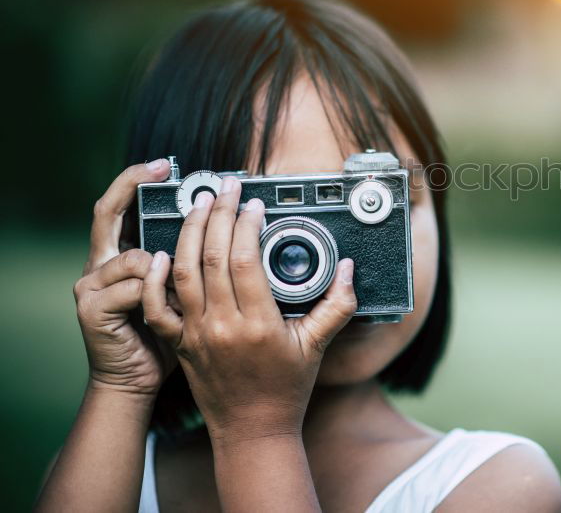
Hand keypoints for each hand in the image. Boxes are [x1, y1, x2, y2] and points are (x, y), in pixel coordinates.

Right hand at [74, 159, 175, 397]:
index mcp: (121, 255)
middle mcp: (100, 264)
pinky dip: (160, 294)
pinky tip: (173, 307)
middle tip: (166, 171)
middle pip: (107, 212)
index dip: (135, 180)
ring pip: (135, 256)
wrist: (136, 381)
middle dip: (133, 186)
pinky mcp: (92, 310)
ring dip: (170, 266)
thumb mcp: (180, 292)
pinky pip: (134, 289)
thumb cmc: (164, 336)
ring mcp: (92, 286)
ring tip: (190, 286)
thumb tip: (230, 230)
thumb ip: (188, 264)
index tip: (165, 165)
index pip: (120, 206)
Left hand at [141, 176, 356, 441]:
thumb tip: (348, 268)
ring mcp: (196, 333)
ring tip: (198, 204)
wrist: (252, 431)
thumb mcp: (318, 346)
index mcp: (258, 324)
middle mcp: (222, 325)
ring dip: (189, 232)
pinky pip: (157, 306)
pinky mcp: (179, 342)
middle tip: (225, 188)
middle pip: (211, 256)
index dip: (247, 225)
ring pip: (183, 271)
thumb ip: (338, 305)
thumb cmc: (287, 389)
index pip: (245, 260)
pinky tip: (161, 252)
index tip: (254, 204)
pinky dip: (154, 278)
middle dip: (217, 214)